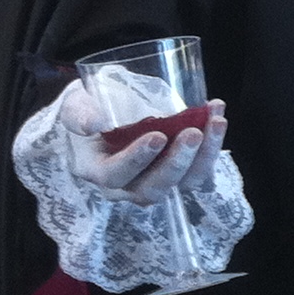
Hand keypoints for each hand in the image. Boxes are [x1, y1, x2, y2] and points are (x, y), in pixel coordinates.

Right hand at [59, 80, 230, 204]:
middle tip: (193, 133)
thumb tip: (94, 124)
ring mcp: (155, 181)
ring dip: (205, 155)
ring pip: (184, 182)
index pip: (115, 175)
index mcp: (97, 170)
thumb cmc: (89, 110)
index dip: (136, 159)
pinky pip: (200, 169)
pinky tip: (217, 116)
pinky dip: (213, 145)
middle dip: (177, 162)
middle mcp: (126, 185)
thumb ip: (79, 114)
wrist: (108, 110)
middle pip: (154, 188)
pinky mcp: (179, 173)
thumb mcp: (76, 105)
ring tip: (216, 122)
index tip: (156, 136)